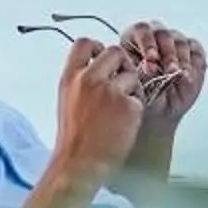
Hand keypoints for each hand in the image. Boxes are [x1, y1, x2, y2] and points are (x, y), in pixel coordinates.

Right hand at [50, 37, 144, 184]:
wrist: (79, 165)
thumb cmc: (74, 139)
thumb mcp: (67, 101)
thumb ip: (81, 82)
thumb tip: (97, 67)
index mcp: (70, 78)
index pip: (84, 43)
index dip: (98, 47)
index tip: (102, 58)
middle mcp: (89, 80)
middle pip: (115, 52)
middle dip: (123, 65)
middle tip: (121, 84)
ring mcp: (110, 91)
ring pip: (132, 74)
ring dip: (132, 88)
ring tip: (121, 110)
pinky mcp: (129, 105)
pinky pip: (140, 98)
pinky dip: (136, 109)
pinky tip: (124, 124)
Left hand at [120, 19, 205, 130]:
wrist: (157, 112)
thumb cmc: (140, 97)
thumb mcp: (137, 87)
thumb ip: (142, 73)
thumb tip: (150, 65)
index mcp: (133, 39)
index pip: (141, 29)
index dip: (147, 42)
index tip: (151, 59)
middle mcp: (155, 37)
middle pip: (163, 33)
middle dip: (167, 52)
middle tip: (169, 70)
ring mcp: (174, 43)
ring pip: (180, 41)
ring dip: (181, 60)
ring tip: (178, 76)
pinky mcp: (192, 53)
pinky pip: (196, 51)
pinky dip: (193, 64)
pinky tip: (187, 77)